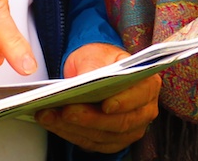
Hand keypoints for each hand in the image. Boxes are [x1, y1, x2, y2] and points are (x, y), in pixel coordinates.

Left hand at [36, 43, 159, 154]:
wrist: (93, 68)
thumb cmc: (99, 59)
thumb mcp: (96, 54)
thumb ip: (94, 66)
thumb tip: (86, 79)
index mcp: (147, 84)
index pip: (140, 95)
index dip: (124, 102)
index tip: (105, 105)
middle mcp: (143, 111)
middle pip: (120, 122)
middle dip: (90, 118)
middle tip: (66, 110)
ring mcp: (129, 130)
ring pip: (103, 136)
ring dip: (73, 128)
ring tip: (50, 115)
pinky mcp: (111, 141)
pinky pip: (91, 143)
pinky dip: (69, 133)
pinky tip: (52, 123)